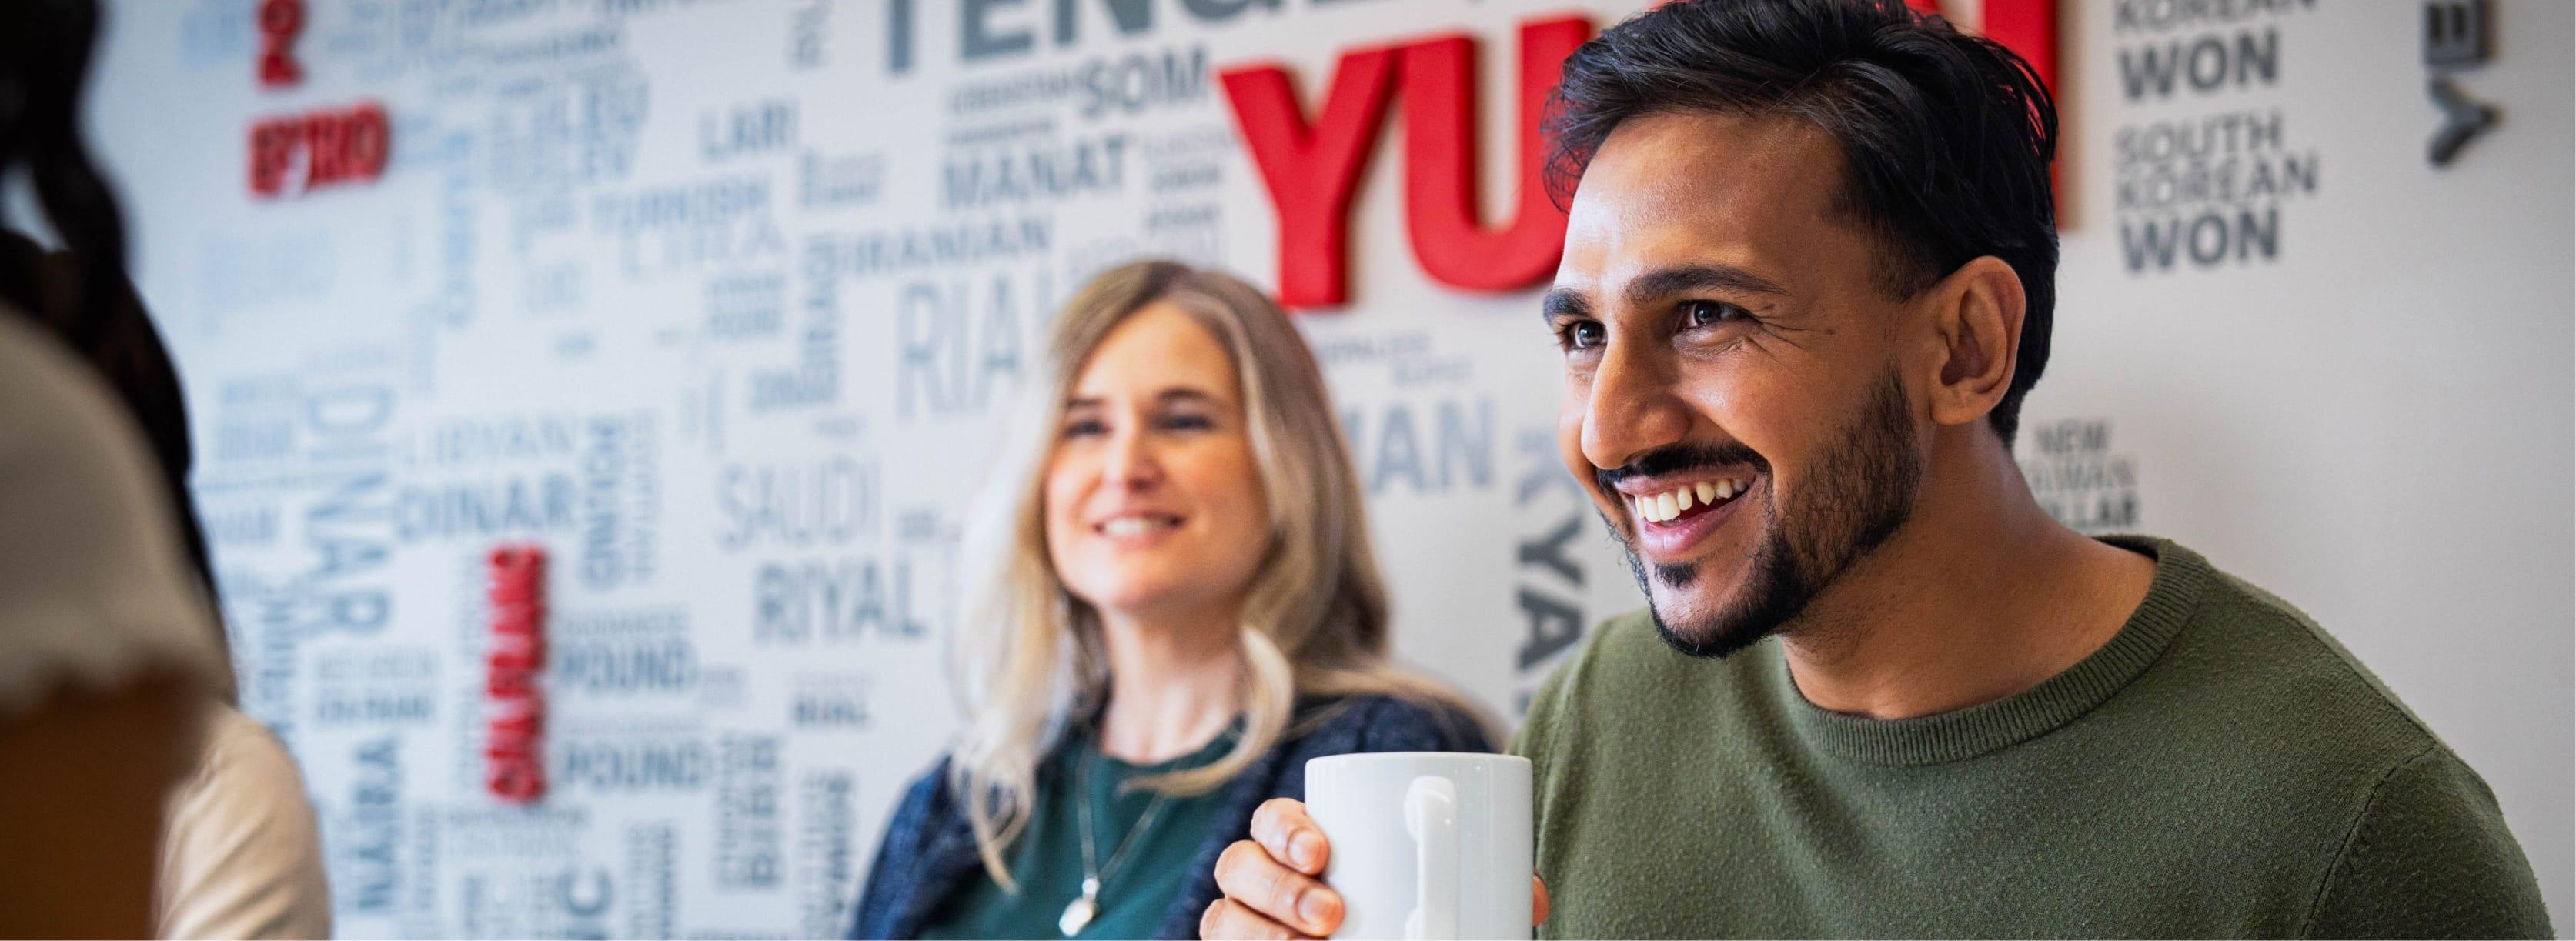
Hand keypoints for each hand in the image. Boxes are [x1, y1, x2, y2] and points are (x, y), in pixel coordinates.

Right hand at [1200, 798, 1549, 938]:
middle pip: (1237, 865)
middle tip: (1331, 914)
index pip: (1274, 820)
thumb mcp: (1448, 897)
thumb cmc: (1410, 916)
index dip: (1286, 829)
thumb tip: (1531, 897)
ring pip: (1222, 918)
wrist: (1401, 939)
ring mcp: (1248, 925)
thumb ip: (1483, 887)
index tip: (1323, 852)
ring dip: (1256, 931)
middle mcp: (1263, 881)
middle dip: (1276, 887)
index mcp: (1305, 845)